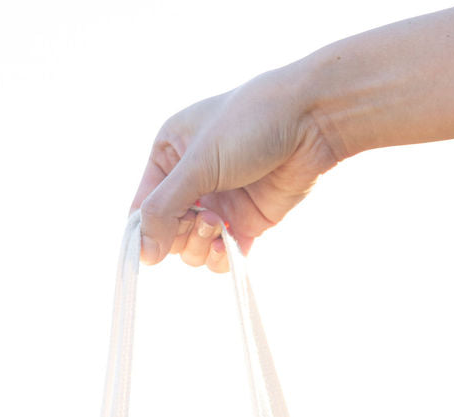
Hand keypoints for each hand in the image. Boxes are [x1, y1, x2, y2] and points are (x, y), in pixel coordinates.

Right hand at [129, 63, 341, 272]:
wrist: (310, 122)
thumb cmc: (250, 124)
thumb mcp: (198, 163)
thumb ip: (164, 209)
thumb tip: (143, 256)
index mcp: (170, 154)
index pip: (143, 206)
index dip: (146, 230)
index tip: (155, 245)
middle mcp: (192, 180)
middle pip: (167, 233)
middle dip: (180, 234)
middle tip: (202, 218)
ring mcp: (220, 202)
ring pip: (193, 248)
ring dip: (201, 245)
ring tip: (219, 224)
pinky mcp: (246, 221)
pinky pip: (222, 254)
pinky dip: (222, 257)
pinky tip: (229, 246)